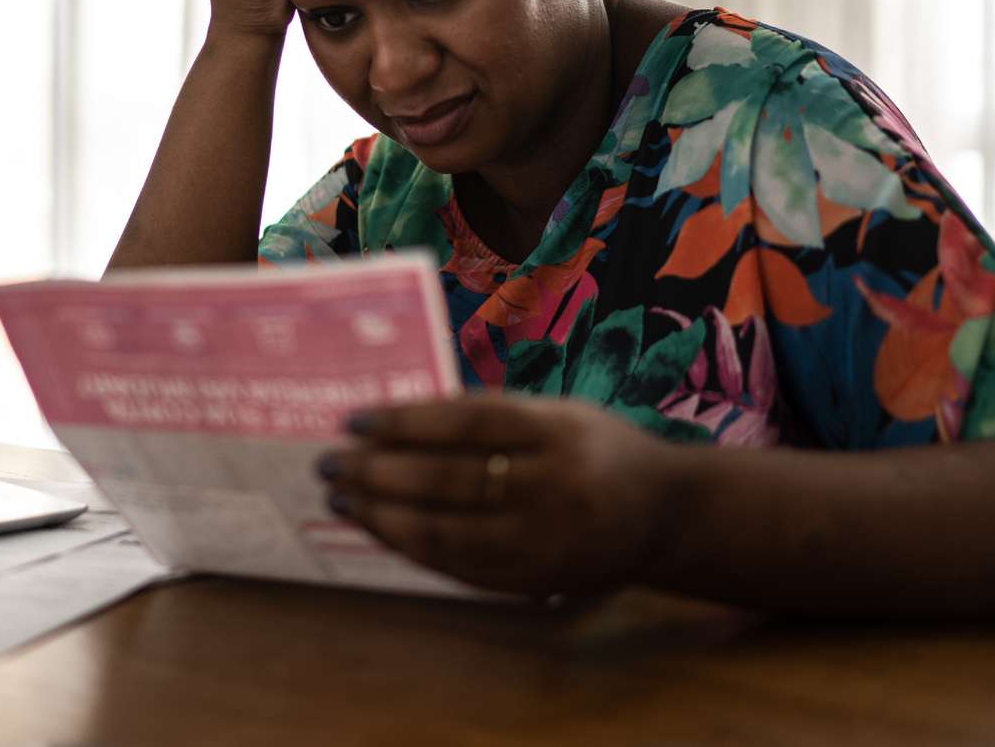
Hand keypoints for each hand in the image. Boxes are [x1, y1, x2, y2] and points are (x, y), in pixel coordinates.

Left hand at [317, 394, 686, 597]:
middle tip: (330, 462)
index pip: (467, 422)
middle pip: (450, 480)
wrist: (664, 515)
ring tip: (342, 498)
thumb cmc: (596, 448)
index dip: (406, 420)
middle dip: (379, 472)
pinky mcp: (534, 581)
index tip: (355, 420)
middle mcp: (553, 486)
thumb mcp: (557, 413)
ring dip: (383, 516)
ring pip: (448, 531)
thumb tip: (399, 418)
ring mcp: (544, 541)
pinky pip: (459, 567)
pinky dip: (411, 548)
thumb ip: (491, 414)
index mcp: (558, 431)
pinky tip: (379, 529)